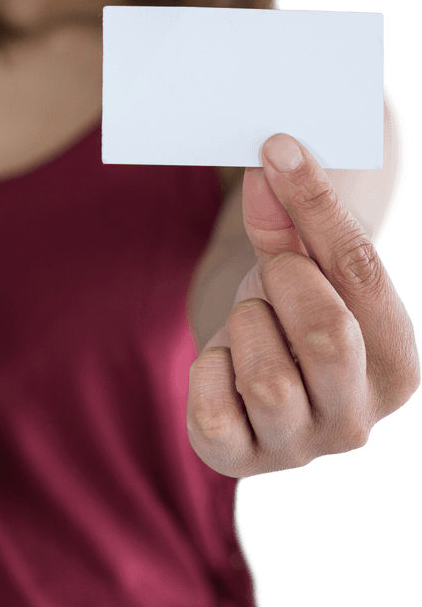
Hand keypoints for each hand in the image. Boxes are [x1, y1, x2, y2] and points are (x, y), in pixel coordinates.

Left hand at [186, 133, 420, 477]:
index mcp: (398, 364)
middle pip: (326, 333)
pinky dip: (208, 373)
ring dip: (246, 329)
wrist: (248, 357)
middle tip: (273, 272)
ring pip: (267, 380)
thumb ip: (294, 212)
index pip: (363, 274)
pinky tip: (224, 364)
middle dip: (283, 281)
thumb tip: (275, 156)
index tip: (278, 144)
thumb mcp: (300, 256)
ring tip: (253, 326)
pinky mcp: (239, 462)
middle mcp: (360, 419)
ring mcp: (301, 449)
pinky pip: (212, 414)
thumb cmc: (288, 301)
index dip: (316, 203)